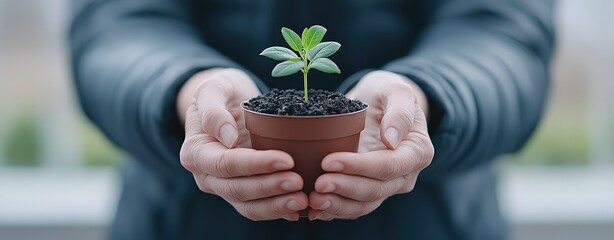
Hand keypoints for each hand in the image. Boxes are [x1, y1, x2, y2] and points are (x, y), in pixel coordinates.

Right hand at [177, 68, 307, 220]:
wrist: (229, 102)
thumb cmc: (222, 92)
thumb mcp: (213, 88)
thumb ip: (213, 111)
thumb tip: (228, 139)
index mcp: (195, 152)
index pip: (225, 164)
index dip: (255, 165)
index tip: (286, 159)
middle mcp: (206, 176)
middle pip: (237, 189)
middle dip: (269, 187)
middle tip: (298, 181)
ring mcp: (224, 188)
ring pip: (248, 206)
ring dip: (275, 206)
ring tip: (302, 199)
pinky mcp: (242, 194)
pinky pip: (258, 208)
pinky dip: (278, 210)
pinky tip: (298, 209)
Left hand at [308, 70, 433, 219]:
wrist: (377, 104)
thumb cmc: (387, 94)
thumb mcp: (396, 90)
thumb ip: (399, 112)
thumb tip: (390, 141)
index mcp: (417, 151)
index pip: (389, 165)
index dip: (360, 167)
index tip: (330, 161)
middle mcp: (404, 175)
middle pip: (375, 189)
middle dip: (345, 188)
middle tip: (318, 183)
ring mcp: (386, 187)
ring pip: (363, 205)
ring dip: (337, 205)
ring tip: (312, 200)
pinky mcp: (367, 192)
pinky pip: (351, 207)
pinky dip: (332, 211)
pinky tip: (312, 210)